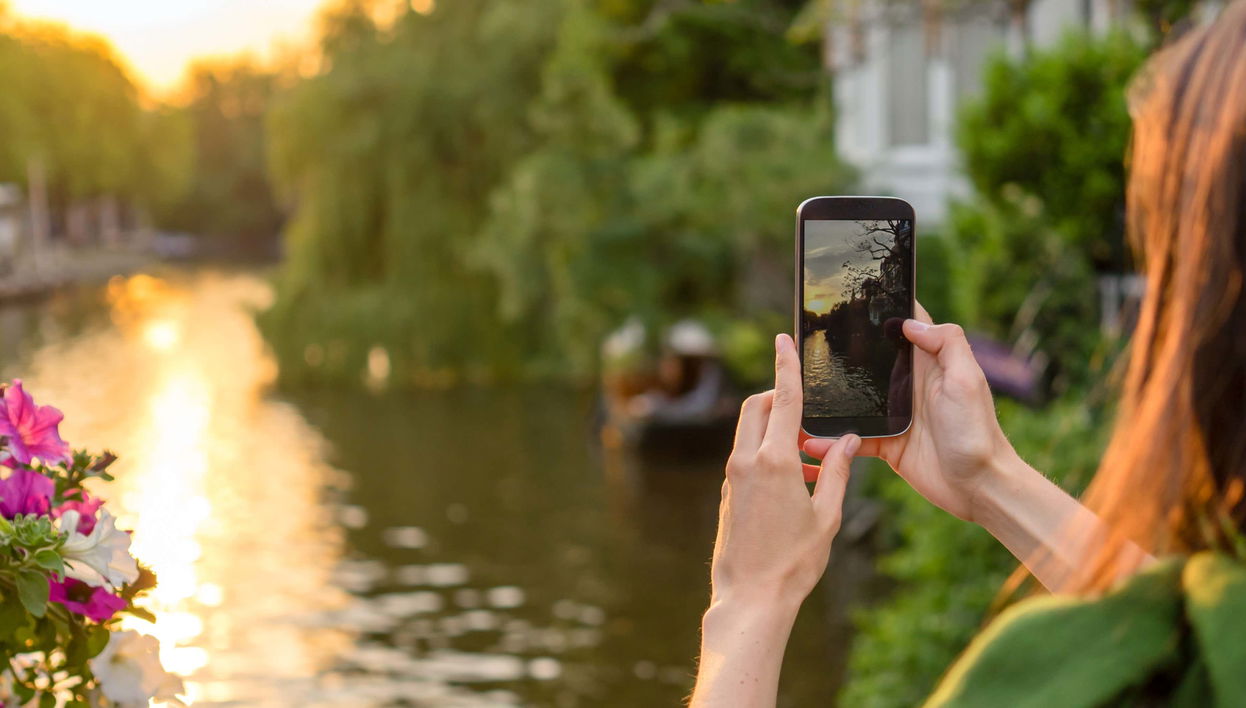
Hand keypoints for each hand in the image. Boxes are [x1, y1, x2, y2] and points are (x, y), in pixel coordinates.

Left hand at [711, 333, 859, 610]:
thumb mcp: (828, 516)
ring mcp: (732, 477)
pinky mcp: (728, 493)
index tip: (783, 340)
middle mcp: (746, 462)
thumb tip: (851, 441)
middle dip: (780, 398)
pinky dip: (768, 455)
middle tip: (809, 414)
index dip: (785, 366)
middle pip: (758, 407)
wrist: (751, 598)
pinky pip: (747, 458)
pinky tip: (797, 483)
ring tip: (813, 462)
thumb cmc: (794, 561)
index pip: (783, 400)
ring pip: (750, 433)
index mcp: (775, 461)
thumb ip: (840, 472)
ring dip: (777, 431)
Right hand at [803, 305, 1013, 521]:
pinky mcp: (886, 444)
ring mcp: (894, 415)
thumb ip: (946, 344)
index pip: (904, 326)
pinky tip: (811, 441)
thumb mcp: (967, 379)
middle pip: (869, 360)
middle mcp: (908, 385)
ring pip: (853, 399)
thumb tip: (909, 321)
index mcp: (928, 364)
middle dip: (840, 351)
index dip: (883, 310)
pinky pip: (852, 437)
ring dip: (829, 398)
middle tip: (804, 344)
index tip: (851, 295)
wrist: (979, 487)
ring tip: (797, 393)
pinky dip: (831, 440)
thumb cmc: (977, 432)